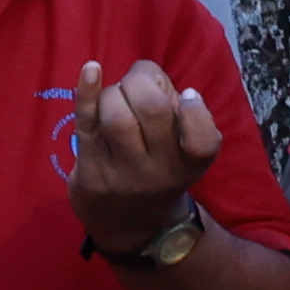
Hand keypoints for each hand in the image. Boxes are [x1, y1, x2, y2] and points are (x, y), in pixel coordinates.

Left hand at [69, 59, 220, 255]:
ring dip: (115, 92)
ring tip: (117, 98)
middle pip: (153, 110)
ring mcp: (122, 172)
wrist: (127, 221)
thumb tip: (147, 76)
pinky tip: (91, 68)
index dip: (194, 110)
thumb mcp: (184, 153)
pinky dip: (87, 91)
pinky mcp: (90, 169)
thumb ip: (179, 114)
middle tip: (139, 87)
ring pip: (117, 115)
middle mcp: (160, 172)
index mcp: (192, 164)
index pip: (203, 141)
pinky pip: (87, 123)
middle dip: (143, 82)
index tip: (187, 95)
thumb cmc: (159, 169)